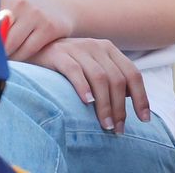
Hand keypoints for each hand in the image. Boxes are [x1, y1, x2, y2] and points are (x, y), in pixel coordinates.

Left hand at [0, 0, 73, 61]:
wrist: (58, 6)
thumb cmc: (23, 12)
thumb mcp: (6, 7)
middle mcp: (17, 3)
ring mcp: (34, 14)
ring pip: (11, 45)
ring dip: (5, 57)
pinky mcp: (48, 27)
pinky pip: (28, 50)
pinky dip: (20, 58)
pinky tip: (17, 60)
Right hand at [31, 37, 149, 134]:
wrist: (30, 48)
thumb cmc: (64, 63)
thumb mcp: (91, 66)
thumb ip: (110, 77)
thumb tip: (131, 99)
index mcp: (107, 48)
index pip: (132, 73)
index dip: (141, 97)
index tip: (144, 119)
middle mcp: (93, 45)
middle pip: (116, 79)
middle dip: (120, 108)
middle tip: (118, 129)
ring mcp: (75, 47)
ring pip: (100, 77)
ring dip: (105, 105)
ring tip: (105, 125)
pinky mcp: (57, 53)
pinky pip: (74, 71)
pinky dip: (83, 87)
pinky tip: (86, 102)